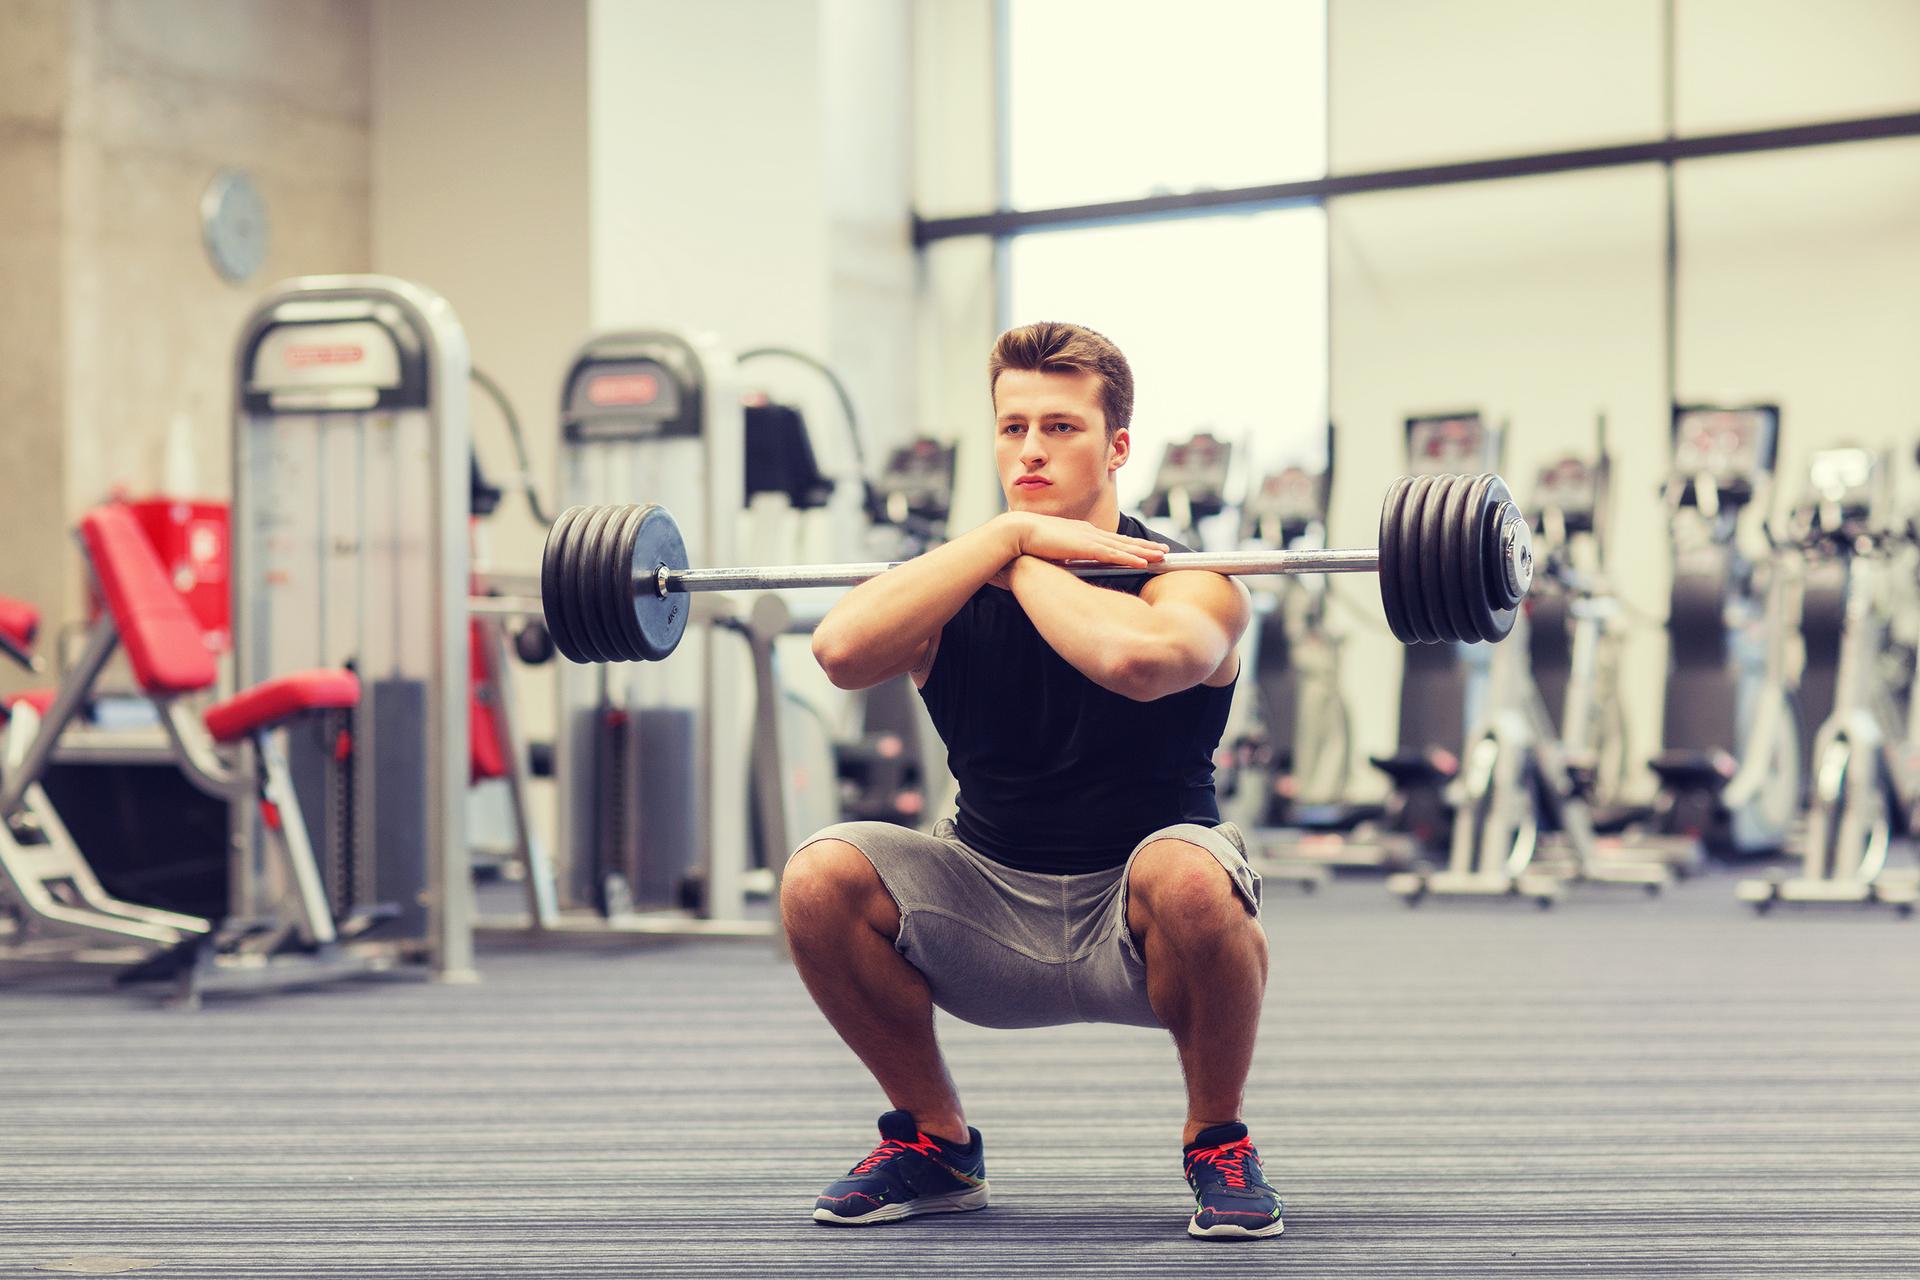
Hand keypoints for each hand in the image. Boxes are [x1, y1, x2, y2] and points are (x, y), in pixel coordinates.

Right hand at [1001, 512, 1166, 568]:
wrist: (1015, 533)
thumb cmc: (1025, 544)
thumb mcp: (1048, 553)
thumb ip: (1059, 560)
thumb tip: (1059, 570)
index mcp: (1079, 533)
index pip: (1109, 541)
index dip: (1128, 546)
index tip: (1141, 549)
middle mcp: (1088, 533)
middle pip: (1123, 541)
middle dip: (1145, 547)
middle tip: (1163, 551)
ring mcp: (1088, 538)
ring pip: (1124, 547)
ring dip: (1145, 552)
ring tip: (1163, 556)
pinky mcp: (1086, 547)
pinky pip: (1115, 555)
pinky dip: (1131, 558)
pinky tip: (1145, 562)